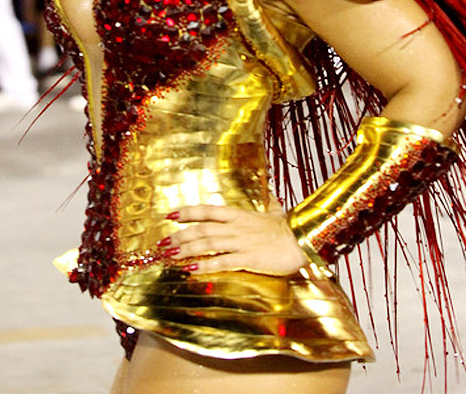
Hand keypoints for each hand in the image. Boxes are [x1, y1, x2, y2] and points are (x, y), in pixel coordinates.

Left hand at [159, 198, 307, 276]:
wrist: (303, 240)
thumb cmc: (289, 229)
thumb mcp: (276, 212)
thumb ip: (270, 205)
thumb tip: (272, 196)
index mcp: (240, 215)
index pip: (208, 210)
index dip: (188, 212)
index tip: (170, 215)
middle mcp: (236, 227)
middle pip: (202, 228)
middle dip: (180, 236)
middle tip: (162, 244)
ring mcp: (241, 242)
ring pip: (208, 243)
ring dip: (187, 249)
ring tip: (170, 255)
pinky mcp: (248, 259)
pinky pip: (222, 261)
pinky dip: (205, 265)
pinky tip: (191, 269)